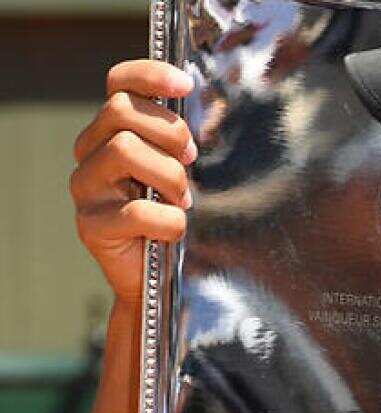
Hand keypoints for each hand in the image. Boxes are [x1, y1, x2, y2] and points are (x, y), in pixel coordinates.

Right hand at [70, 59, 196, 304]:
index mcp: (111, 133)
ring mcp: (85, 188)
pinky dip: (169, 221)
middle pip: (122, 112)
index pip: (118, 84)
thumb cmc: (169, 217)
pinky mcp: (90, 225)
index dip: (149, 76)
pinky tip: (174, 229)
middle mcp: (90, 154)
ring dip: (170, 176)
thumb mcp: (176, 170)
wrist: (153, 279)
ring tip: (182, 200)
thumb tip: (205, 115)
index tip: (185, 84)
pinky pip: (137, 211)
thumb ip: (178, 142)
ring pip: (125, 151)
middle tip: (191, 161)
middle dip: (170, 133)